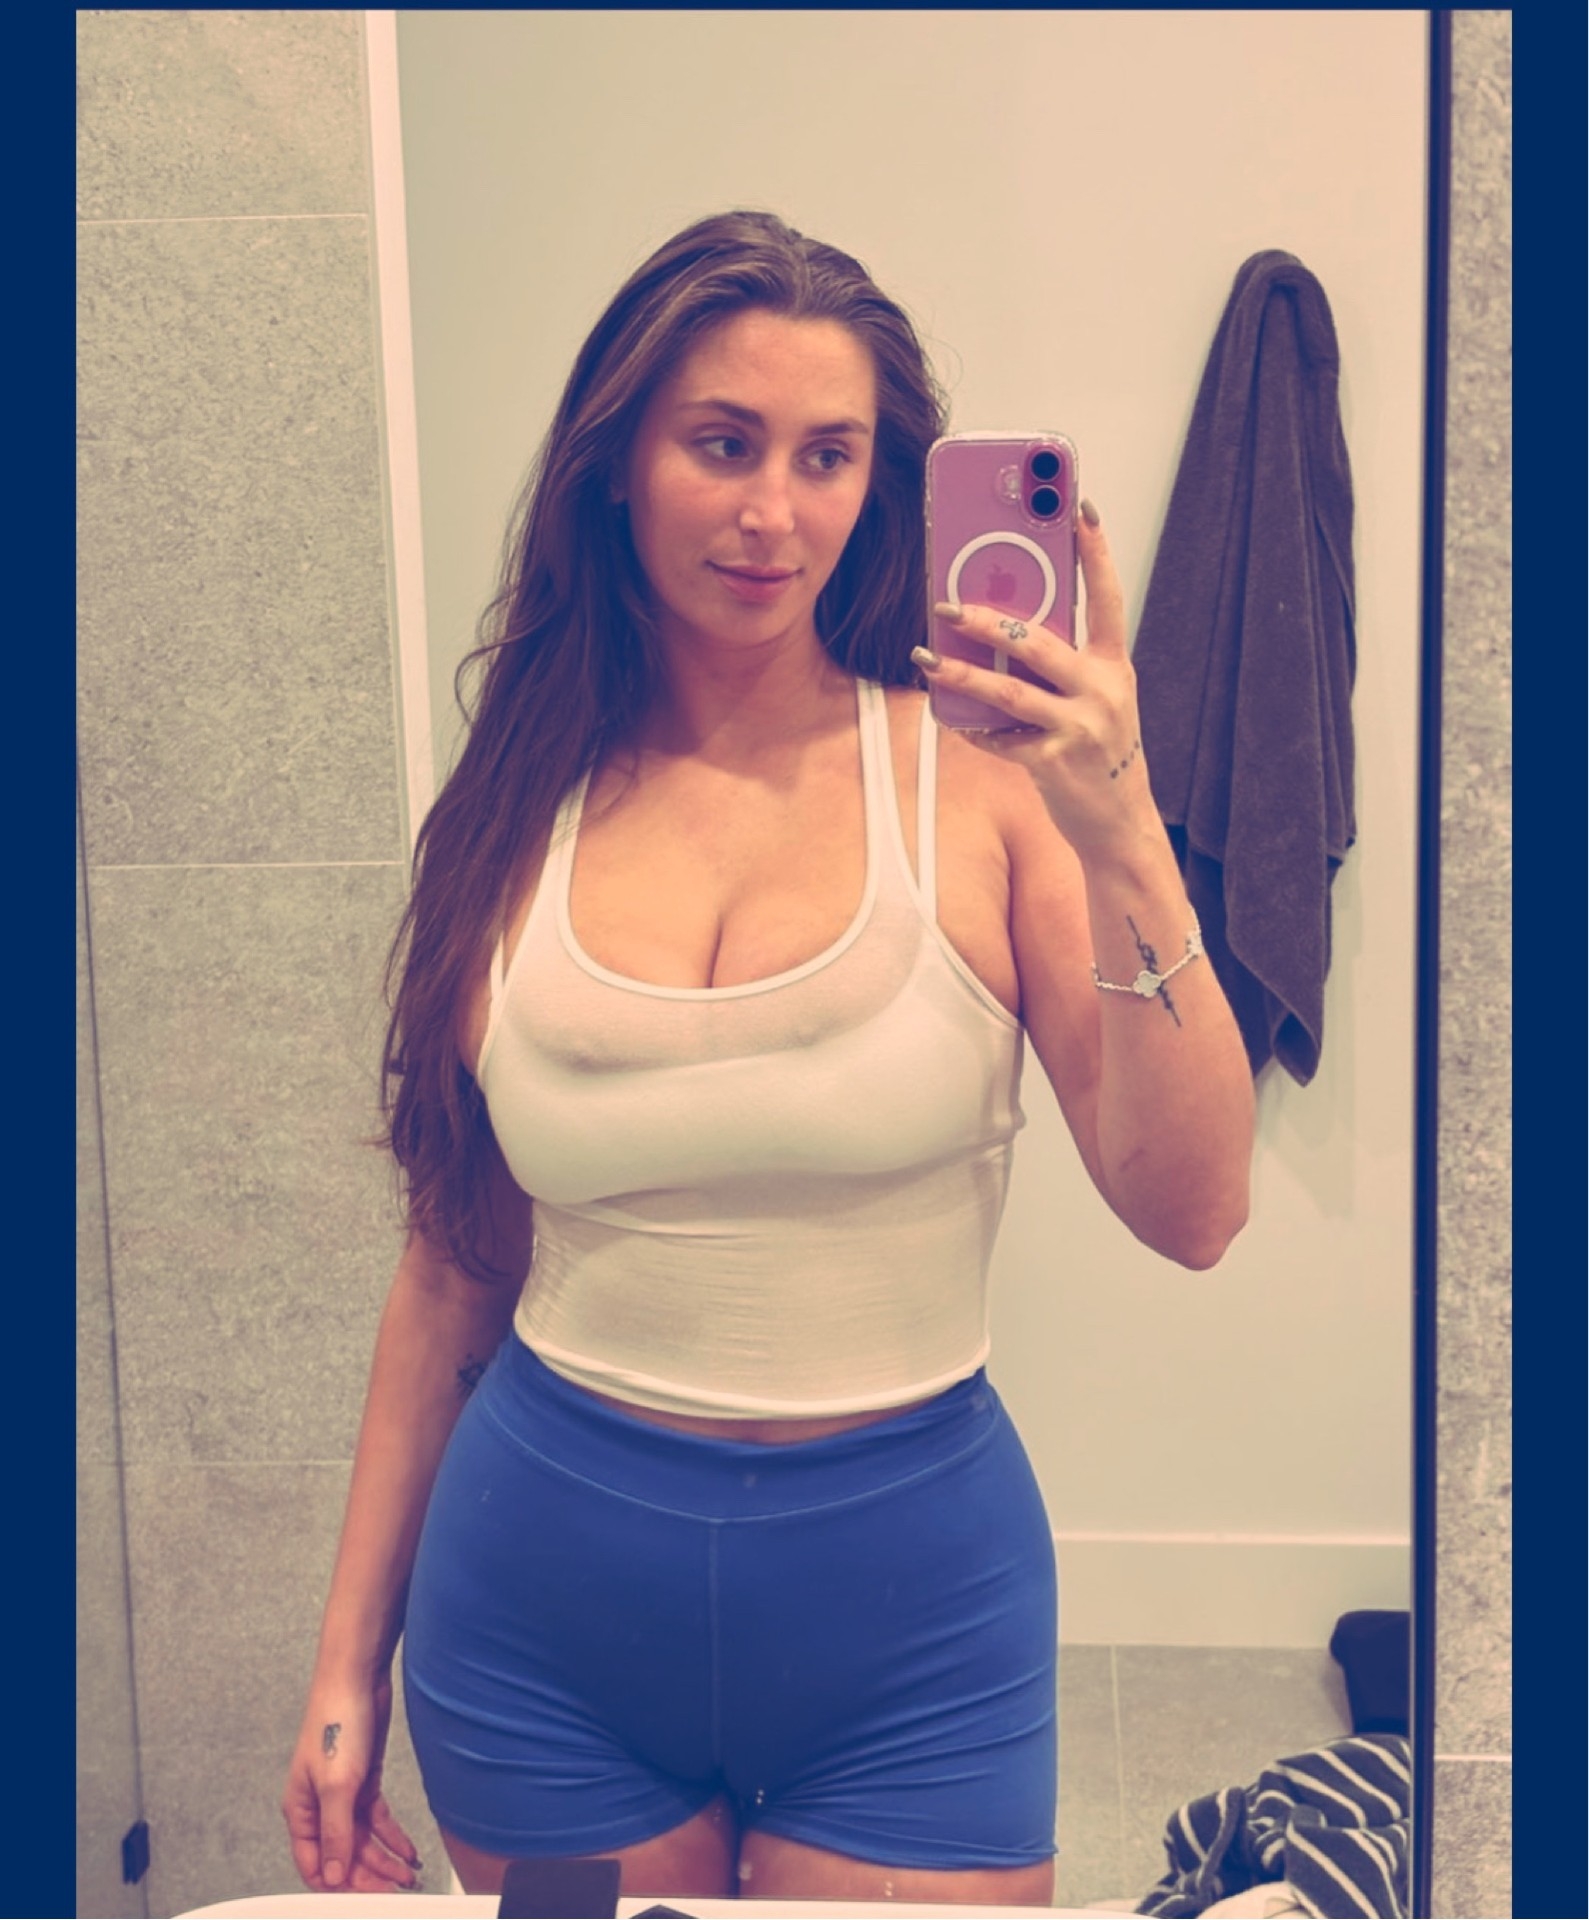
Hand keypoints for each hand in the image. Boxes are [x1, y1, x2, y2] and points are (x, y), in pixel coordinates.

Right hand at [282, 1674, 421, 1893]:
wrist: (357, 1678)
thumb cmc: (337, 1723)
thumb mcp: (337, 1786)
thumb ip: (336, 1834)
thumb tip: (334, 1875)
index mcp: (300, 1811)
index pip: (315, 1865)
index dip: (339, 1885)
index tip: (367, 1899)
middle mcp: (319, 1807)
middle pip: (343, 1855)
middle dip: (369, 1876)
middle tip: (397, 1890)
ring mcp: (343, 1794)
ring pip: (363, 1840)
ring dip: (385, 1860)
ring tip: (409, 1876)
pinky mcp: (364, 1780)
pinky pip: (377, 1820)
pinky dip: (393, 1837)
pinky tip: (409, 1852)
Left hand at [916, 504, 1155, 863]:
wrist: (1120, 823)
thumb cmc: (1099, 751)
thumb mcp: (1097, 700)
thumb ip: (1063, 665)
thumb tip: (1003, 629)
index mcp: (1113, 665)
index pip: (1106, 596)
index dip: (1094, 551)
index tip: (1079, 506)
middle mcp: (1102, 691)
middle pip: (1038, 642)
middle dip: (988, 620)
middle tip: (946, 603)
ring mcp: (1079, 728)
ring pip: (1009, 692)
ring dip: (961, 674)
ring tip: (926, 658)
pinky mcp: (1054, 763)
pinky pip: (999, 738)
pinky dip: (970, 726)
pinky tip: (946, 714)